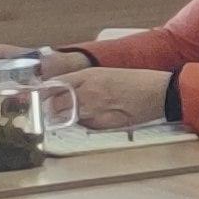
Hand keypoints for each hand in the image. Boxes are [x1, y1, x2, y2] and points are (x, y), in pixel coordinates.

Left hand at [53, 63, 170, 127]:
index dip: (43, 93)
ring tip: (79, 114)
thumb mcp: (106, 74)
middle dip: (52, 108)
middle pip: (55, 103)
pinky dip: (84, 124)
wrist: (160, 92)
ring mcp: (93, 108)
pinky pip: (84, 125)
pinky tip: (96, 118)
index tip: (38, 98)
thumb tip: (62, 90)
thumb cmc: (137, 81)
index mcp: (87, 75)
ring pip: (67, 116)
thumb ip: (83, 81)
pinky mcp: (102, 123)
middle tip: (57, 110)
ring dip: (67, 117)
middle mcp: (86, 91)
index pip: (53, 85)